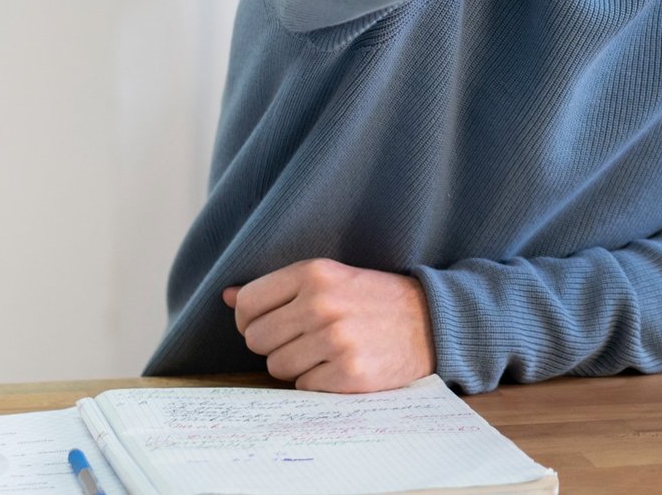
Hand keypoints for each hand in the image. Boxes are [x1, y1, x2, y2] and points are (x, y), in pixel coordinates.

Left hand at [224, 259, 433, 392]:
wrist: (433, 321)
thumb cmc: (376, 299)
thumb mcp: (332, 277)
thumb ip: (280, 287)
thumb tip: (227, 296)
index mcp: (315, 273)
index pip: (248, 304)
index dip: (251, 319)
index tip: (271, 323)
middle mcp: (322, 304)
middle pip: (257, 340)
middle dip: (275, 344)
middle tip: (306, 338)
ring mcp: (336, 340)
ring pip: (277, 367)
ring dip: (297, 364)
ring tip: (327, 350)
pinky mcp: (349, 374)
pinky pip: (304, 387)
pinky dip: (319, 381)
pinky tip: (343, 364)